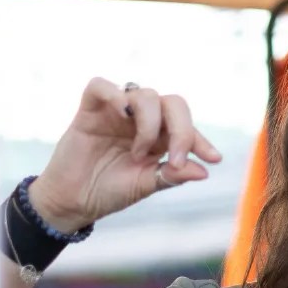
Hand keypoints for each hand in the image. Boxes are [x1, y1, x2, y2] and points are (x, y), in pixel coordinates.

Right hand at [27, 78, 222, 231]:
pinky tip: (122, 114)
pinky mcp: (90, 110)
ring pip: (145, 94)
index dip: (201, 140)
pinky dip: (114, 95)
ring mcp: (117, 112)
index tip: (213, 159)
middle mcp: (142, 120)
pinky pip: (101, 86)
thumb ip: (171, 176)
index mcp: (160, 137)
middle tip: (174, 157)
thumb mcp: (145, 186)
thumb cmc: (110, 192)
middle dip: (182, 128)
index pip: (187, 126)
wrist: (74, 201)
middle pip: (172, 103)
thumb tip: (203, 171)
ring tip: (139, 153)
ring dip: (150, 124)